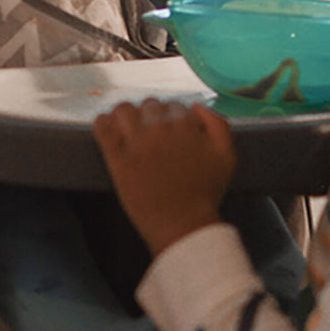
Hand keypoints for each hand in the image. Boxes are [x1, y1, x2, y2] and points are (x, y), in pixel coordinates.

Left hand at [93, 99, 235, 257]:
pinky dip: (104, 123)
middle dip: (150, 118)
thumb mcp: (226, 157)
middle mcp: (160, 127)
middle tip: (151, 137)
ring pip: (123, 109)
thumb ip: (218, 124)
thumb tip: (197, 106)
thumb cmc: (205, 194)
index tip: (169, 134)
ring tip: (128, 130)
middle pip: (149, 105)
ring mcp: (137, 142)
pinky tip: (108, 129)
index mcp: (185, 124)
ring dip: (126, 116)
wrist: (182, 225)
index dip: (172, 118)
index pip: (173, 105)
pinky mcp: (117, 158)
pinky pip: (103, 126)